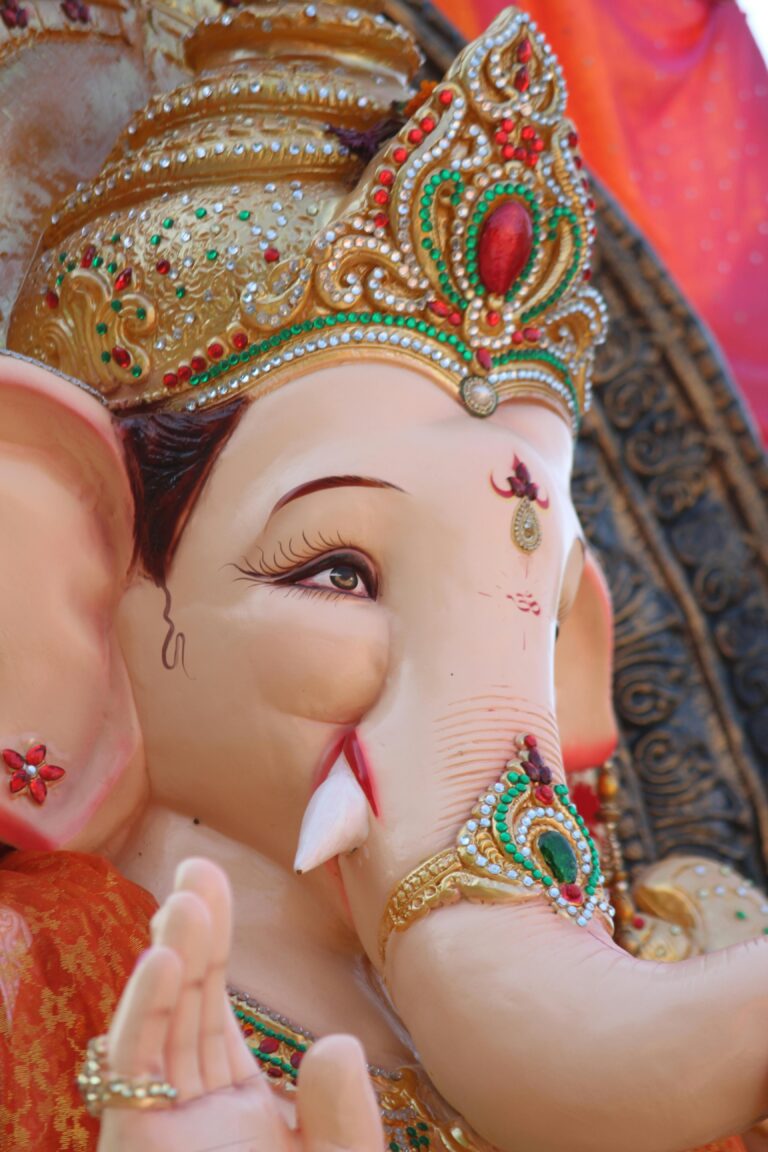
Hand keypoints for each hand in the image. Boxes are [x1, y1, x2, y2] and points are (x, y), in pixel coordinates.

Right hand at [96, 857, 383, 1151]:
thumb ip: (342, 1113)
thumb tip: (339, 1043)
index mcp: (236, 1108)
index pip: (215, 1010)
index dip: (215, 948)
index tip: (214, 888)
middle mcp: (192, 1107)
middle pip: (186, 1004)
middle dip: (192, 933)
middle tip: (195, 865)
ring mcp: (158, 1121)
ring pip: (159, 1023)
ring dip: (171, 957)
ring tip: (183, 900)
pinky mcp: (130, 1137)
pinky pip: (133, 1065)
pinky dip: (143, 1009)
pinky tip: (161, 959)